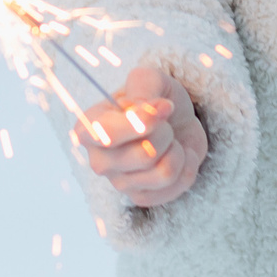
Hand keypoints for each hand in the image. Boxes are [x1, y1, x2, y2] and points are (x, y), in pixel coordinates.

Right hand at [81, 64, 206, 207]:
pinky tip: (178, 155)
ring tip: (170, 140)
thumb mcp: (149, 78)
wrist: (175, 120)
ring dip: (177, 150)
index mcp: (89, 128)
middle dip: (166, 133)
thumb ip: (143, 85)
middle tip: (164, 123)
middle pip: (145, 155)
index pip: (108, 134)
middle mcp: (99, 160)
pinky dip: (187, 166)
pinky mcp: (142, 198)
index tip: (164, 107)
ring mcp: (119, 183)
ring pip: (164, 173)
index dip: (142, 122)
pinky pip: (176, 185)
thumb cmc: (156, 98)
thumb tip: (152, 110)